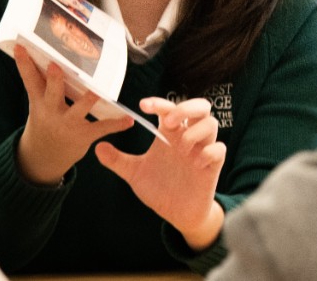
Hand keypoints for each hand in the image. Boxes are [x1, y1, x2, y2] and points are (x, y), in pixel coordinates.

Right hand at [14, 44, 132, 184]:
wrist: (44, 157)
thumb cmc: (44, 120)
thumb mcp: (37, 104)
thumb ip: (42, 83)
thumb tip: (44, 53)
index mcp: (39, 101)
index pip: (30, 80)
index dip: (24, 64)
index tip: (20, 46)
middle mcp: (51, 112)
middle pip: (53, 92)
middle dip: (54, 80)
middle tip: (55, 66)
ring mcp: (67, 124)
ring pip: (78, 110)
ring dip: (87, 100)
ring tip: (96, 91)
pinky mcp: (83, 135)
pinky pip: (101, 128)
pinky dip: (116, 125)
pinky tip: (129, 121)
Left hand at [95, 97, 227, 250]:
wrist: (177, 214)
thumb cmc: (160, 188)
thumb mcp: (135, 174)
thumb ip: (118, 160)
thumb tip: (97, 148)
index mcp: (170, 135)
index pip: (169, 108)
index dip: (158, 103)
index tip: (142, 106)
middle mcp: (188, 138)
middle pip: (200, 107)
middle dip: (186, 107)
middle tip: (169, 122)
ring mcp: (202, 150)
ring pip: (212, 124)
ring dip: (195, 132)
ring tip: (181, 149)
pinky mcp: (213, 166)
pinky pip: (219, 149)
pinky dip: (208, 152)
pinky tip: (195, 164)